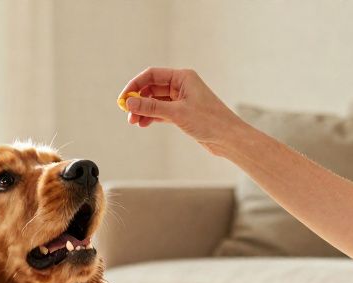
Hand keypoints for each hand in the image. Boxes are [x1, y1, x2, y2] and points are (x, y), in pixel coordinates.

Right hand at [118, 68, 243, 156]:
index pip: (152, 75)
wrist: (228, 138)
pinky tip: (143, 124)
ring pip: (155, 101)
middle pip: (151, 88)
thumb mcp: (176, 113)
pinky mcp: (182, 112)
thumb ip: (151, 107)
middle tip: (128, 115)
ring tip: (134, 122)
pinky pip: (161, 111)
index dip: (135, 85)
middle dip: (138, 100)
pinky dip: (151, 116)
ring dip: (143, 110)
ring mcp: (181, 99)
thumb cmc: (209, 121)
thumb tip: (129, 103)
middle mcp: (182, 85)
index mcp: (183, 77)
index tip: (123, 99)